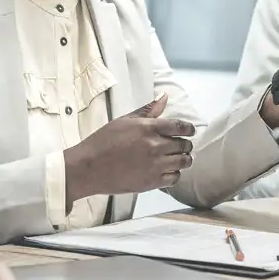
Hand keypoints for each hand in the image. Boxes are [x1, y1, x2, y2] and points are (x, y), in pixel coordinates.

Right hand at [64, 94, 194, 201]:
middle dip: (185, 144)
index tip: (190, 131)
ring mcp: (155, 165)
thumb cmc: (103, 142)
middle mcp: (155, 146)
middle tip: (181, 145)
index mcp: (148, 128)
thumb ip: (147, 110)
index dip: (188, 129)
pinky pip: (174, 178)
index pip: (180, 126)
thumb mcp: (124, 121)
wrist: (89, 168)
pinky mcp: (151, 182)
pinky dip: (174, 173)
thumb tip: (164, 97)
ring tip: (178, 158)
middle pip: (184, 145)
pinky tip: (167, 170)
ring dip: (183, 159)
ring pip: (183, 162)